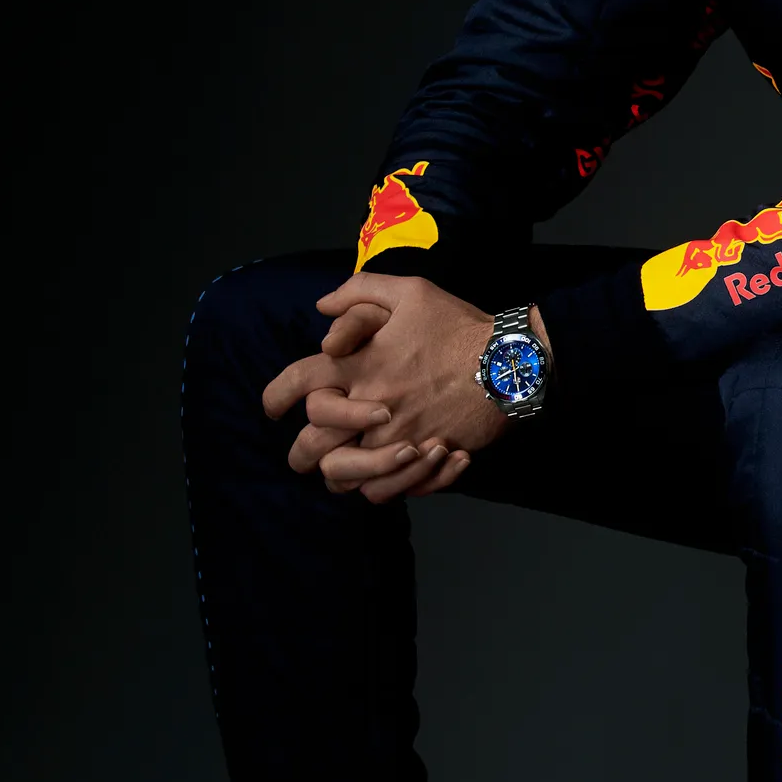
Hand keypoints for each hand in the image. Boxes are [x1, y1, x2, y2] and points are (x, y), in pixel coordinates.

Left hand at [262, 273, 515, 505]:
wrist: (508, 363)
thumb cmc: (459, 326)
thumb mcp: (411, 291)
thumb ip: (360, 291)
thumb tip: (322, 307)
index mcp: (359, 362)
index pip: (298, 381)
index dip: (277, 396)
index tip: (273, 406)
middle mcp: (367, 404)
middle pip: (309, 444)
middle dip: (300, 452)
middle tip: (303, 453)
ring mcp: (392, 437)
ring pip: (342, 476)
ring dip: (337, 474)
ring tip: (341, 469)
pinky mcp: (418, 460)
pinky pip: (381, 491)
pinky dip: (376, 487)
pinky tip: (381, 476)